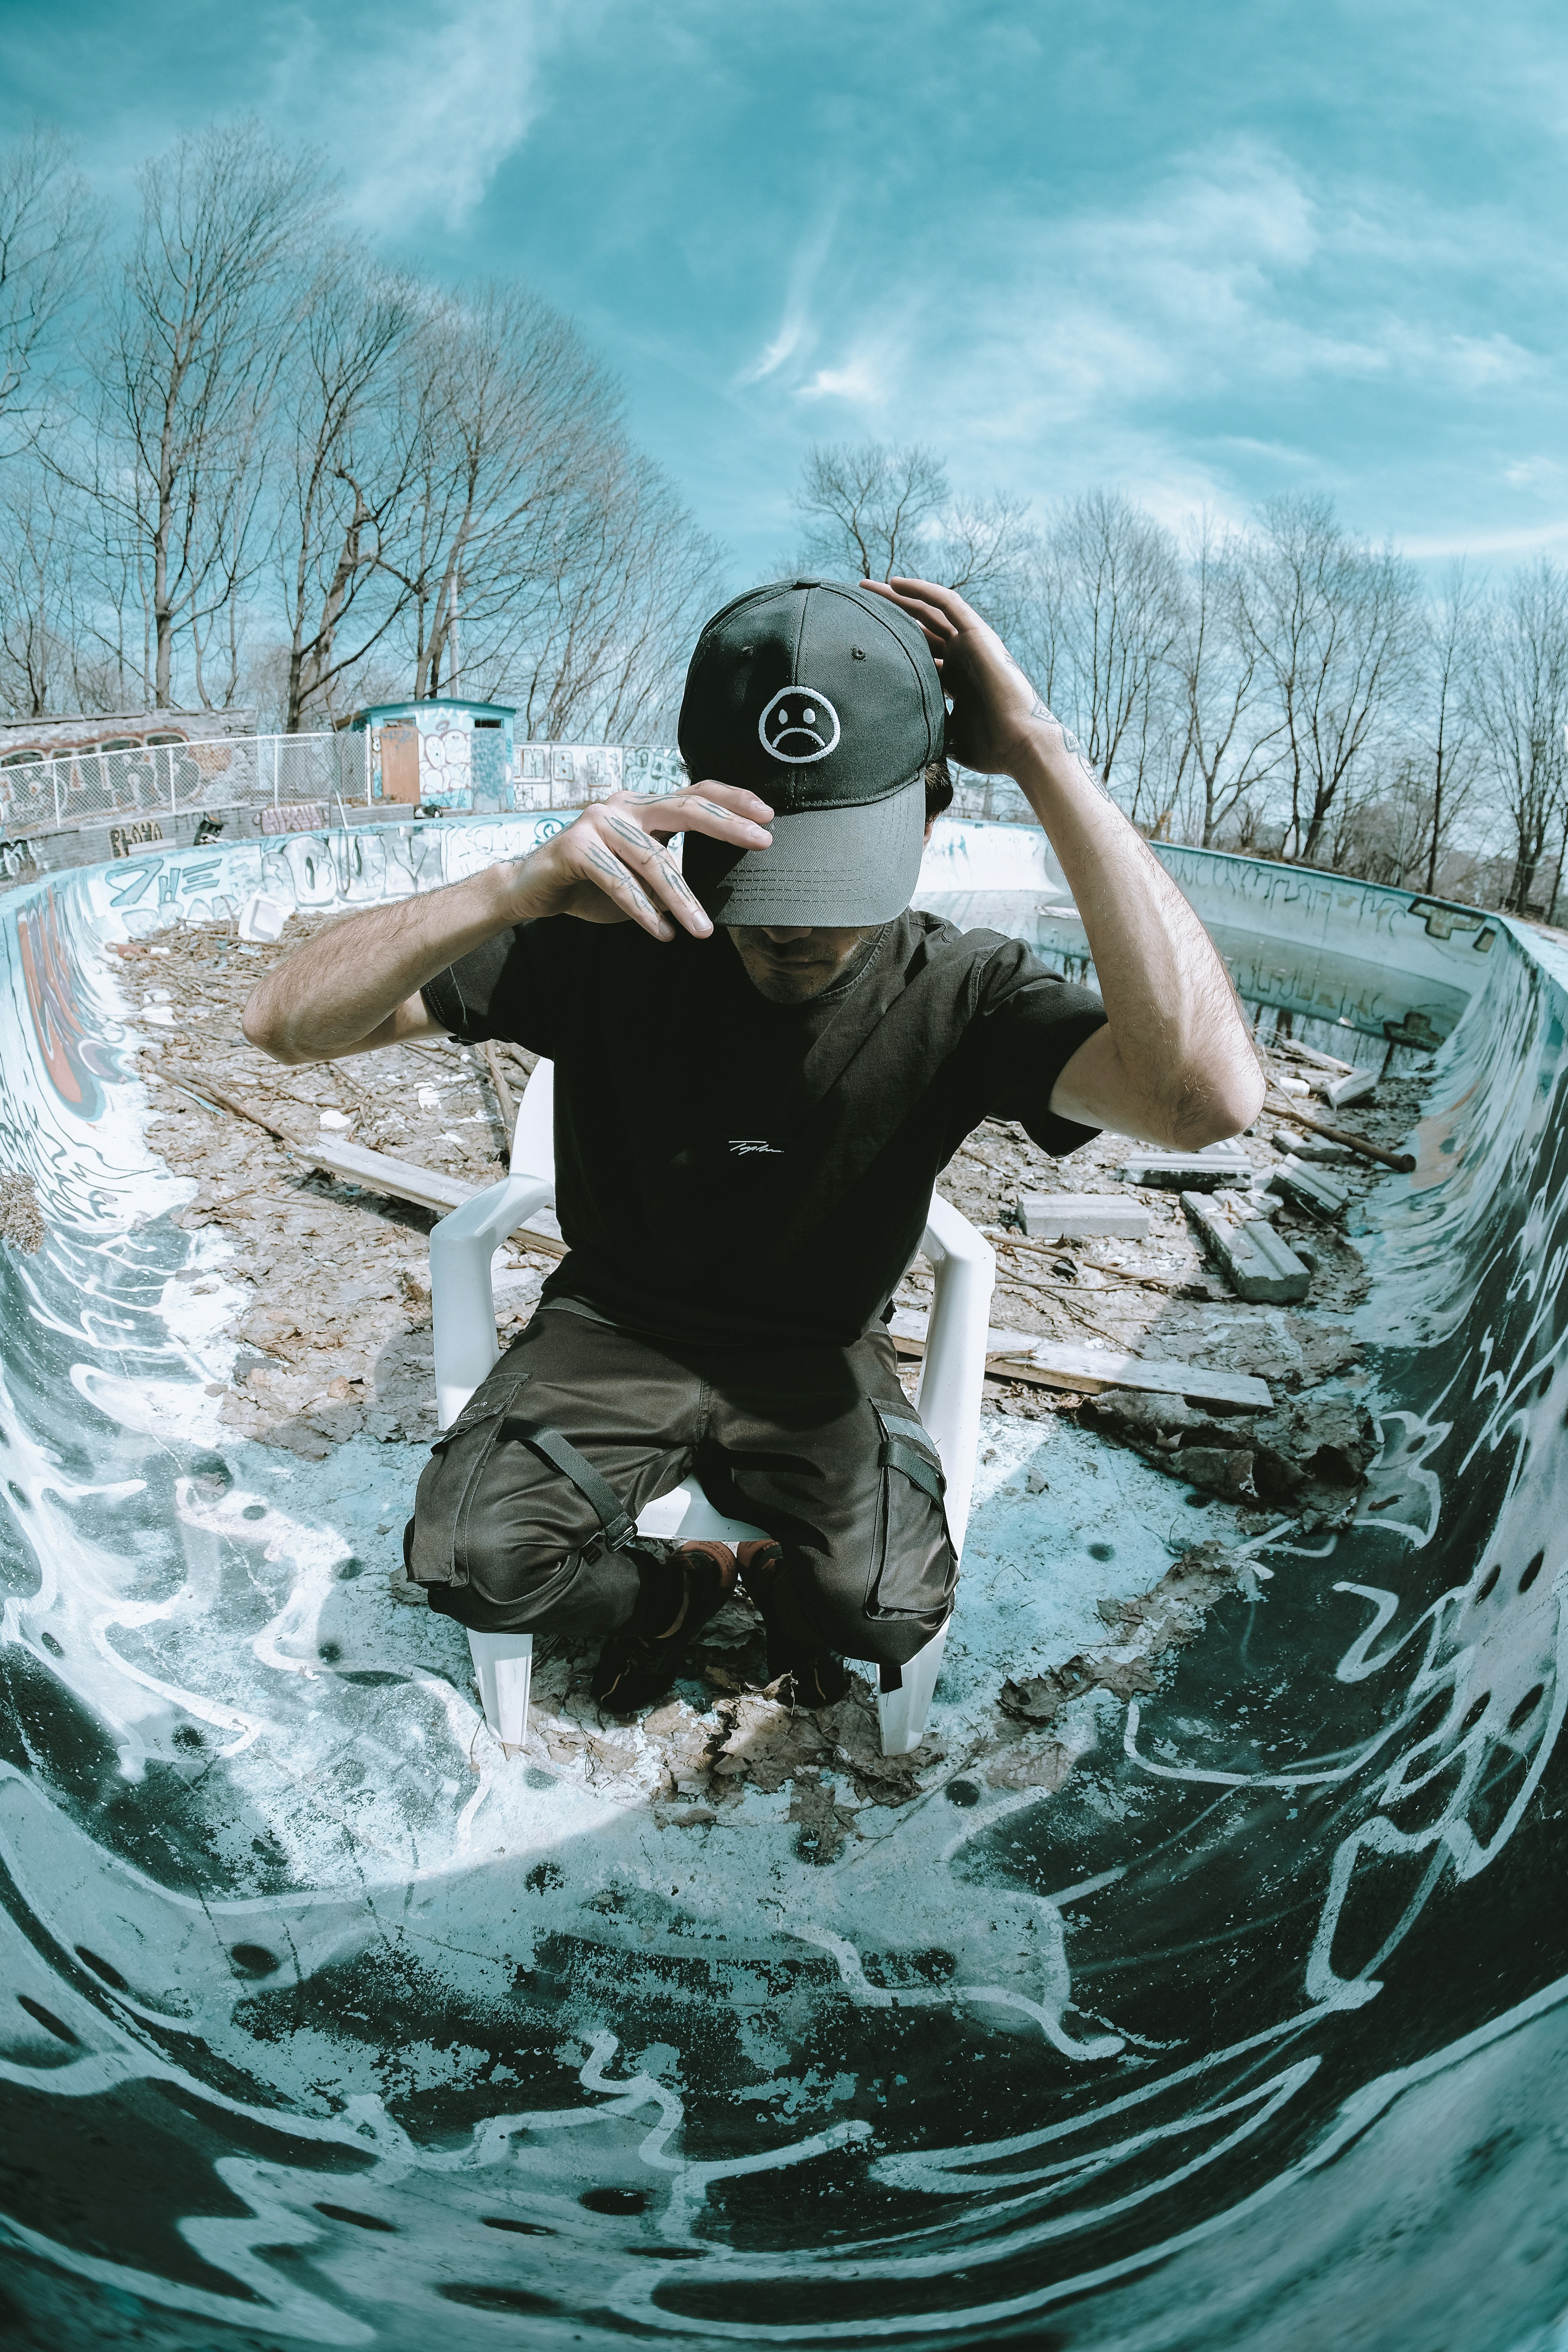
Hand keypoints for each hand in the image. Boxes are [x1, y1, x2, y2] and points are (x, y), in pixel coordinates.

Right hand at [506, 782, 772, 940]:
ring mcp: (597, 822)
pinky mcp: (574, 847)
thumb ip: (672, 868)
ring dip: (682, 898)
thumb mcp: (640, 874)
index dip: (732, 800)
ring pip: (653, 858)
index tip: (768, 815)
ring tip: (702, 930)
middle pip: (683, 809)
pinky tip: (661, 933)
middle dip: (726, 825)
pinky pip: (618, 881)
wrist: (531, 891)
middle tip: (761, 842)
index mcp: (642, 807)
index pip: (694, 794)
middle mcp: (622, 806)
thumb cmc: (592, 885)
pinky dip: (642, 910)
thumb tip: (723, 886)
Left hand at [863, 576, 1050, 777]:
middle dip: (888, 615)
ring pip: (929, 610)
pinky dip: (923, 590)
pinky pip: (948, 603)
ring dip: (899, 596)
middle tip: (856, 606)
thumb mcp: (944, 736)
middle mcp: (961, 657)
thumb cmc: (988, 749)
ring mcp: (970, 644)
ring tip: (867, 587)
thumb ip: (923, 726)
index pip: (917, 654)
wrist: (1020, 745)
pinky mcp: (978, 634)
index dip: (890, 645)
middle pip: (918, 628)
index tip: (859, 642)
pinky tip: (896, 582)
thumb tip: (891, 737)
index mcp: (954, 680)